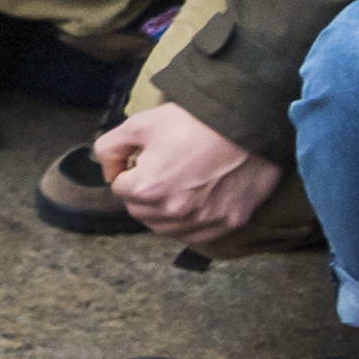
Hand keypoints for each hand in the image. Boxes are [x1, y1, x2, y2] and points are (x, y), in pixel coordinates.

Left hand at [93, 102, 282, 248]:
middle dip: (141, 194)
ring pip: (166, 228)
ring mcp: (203, 221)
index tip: (140, 160)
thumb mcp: (139, 124)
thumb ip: (109, 149)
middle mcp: (174, 212)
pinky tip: (195, 204)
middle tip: (158, 173)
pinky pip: (197, 236)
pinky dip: (190, 225)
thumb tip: (109, 172)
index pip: (119, 188)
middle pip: (140, 211)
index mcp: (148, 188)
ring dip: (163, 212)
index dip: (127, 171)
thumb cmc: (193, 122)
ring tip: (175, 187)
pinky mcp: (229, 223)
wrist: (249, 123)